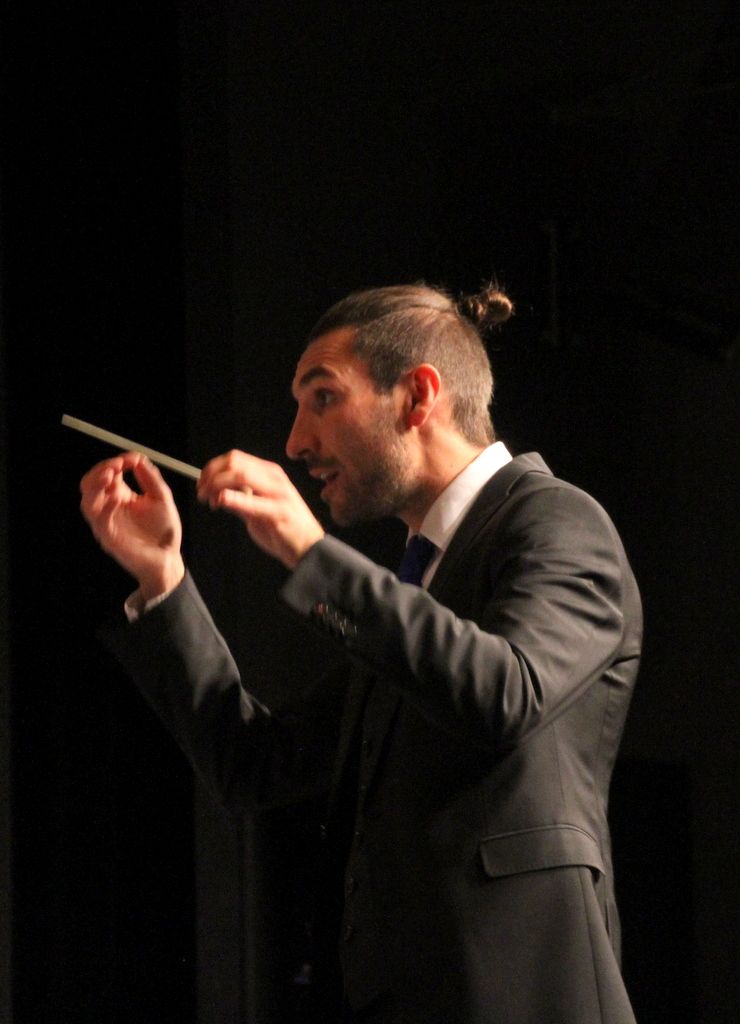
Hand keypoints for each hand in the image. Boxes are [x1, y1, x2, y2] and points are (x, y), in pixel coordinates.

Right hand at [80, 452, 184, 598]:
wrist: (168, 557)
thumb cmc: (164, 529)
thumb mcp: (161, 497)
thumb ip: (149, 477)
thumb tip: (137, 457)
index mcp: (120, 496)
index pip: (106, 473)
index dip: (114, 462)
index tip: (132, 459)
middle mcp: (110, 507)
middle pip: (90, 484)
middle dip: (100, 470)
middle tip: (117, 465)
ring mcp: (107, 522)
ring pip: (87, 500)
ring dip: (96, 484)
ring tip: (112, 475)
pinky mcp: (108, 537)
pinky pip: (98, 520)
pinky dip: (104, 505)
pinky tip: (117, 498)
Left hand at [197, 450, 323, 568]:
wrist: (308, 548)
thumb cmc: (283, 528)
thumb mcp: (257, 509)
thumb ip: (240, 498)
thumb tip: (217, 492)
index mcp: (269, 473)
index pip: (235, 458)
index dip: (213, 467)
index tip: (201, 482)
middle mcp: (274, 478)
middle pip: (235, 463)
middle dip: (211, 475)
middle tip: (201, 492)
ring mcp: (278, 493)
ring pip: (241, 475)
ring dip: (217, 486)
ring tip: (210, 501)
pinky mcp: (279, 511)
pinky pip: (252, 500)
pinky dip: (233, 498)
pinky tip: (221, 502)